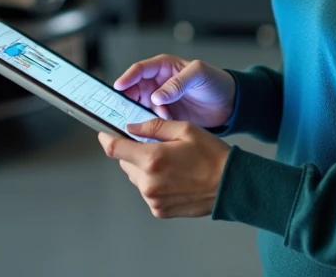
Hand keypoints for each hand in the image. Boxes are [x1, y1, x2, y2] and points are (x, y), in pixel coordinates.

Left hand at [98, 118, 230, 218]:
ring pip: (135, 178)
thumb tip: (131, 126)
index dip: (106, 138)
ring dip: (144, 168)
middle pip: (125, 163)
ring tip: (170, 162)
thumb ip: (154, 126)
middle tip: (153, 144)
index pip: (115, 149)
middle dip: (133, 151)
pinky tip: (173, 176)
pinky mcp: (159, 210)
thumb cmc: (212, 156)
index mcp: (153, 159)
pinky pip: (147, 191)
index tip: (104, 133)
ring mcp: (153, 199)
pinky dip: (153, 182)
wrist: (231, 185)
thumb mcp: (185, 129)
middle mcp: (148, 182)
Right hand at [113, 55, 235, 127]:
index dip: (127, 78)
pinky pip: (150, 120)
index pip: (140, 70)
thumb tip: (157, 96)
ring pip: (140, 106)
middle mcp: (159, 83)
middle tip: (122, 111)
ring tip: (141, 122)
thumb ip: (178, 83)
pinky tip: (153, 130)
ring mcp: (161, 101)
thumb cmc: (216, 82)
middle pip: (134, 89)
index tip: (118, 88)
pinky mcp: (166, 116)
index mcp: (165, 67)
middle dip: (127, 100)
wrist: (230, 104)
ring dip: (139, 114)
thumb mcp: (199, 74)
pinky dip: (149, 125)